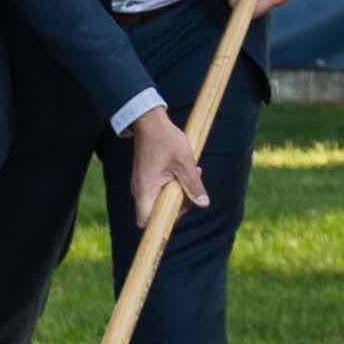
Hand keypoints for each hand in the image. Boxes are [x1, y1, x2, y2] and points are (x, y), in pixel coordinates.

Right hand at [122, 108, 205, 226]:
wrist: (149, 120)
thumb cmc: (165, 139)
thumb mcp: (185, 163)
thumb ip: (194, 185)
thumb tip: (203, 204)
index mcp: (146, 190)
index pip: (146, 221)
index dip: (162, 223)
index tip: (179, 211)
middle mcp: (140, 190)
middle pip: (156, 213)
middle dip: (178, 206)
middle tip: (193, 191)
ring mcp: (142, 184)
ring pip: (160, 201)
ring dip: (178, 194)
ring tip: (193, 175)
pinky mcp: (146, 177)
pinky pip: (159, 190)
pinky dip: (172, 186)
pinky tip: (184, 172)